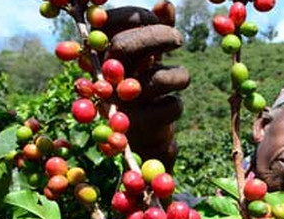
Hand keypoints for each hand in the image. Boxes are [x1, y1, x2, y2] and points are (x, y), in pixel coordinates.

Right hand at [103, 4, 189, 169]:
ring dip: (179, 75)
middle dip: (158, 36)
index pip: (110, 24)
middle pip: (126, 47)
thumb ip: (156, 29)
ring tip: (181, 79)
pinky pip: (170, 106)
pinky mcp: (140, 128)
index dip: (136, 16)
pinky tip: (170, 108)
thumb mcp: (147, 57)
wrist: (142, 140)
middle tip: (179, 40)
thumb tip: (166, 4)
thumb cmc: (143, 89)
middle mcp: (105, 80)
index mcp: (102, 58)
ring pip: (156, 79)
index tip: (157, 17)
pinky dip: (177, 105)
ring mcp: (120, 105)